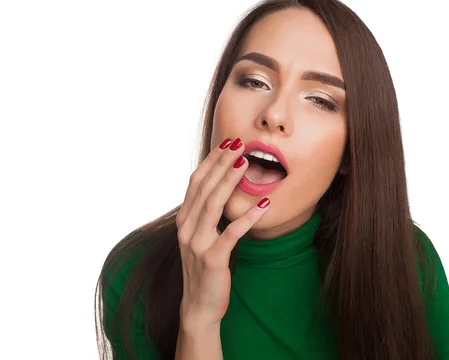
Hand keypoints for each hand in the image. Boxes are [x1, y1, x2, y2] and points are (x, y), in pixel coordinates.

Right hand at [175, 137, 269, 331]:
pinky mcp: (212, 259)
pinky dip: (248, 217)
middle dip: (222, 163)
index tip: (227, 142)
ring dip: (230, 181)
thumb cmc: (204, 269)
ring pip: (214, 205)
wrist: (198, 307)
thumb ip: (206, 214)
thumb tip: (221, 187)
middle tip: (239, 143)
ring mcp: (197, 244)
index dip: (212, 161)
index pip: (196, 182)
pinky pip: (232, 233)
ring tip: (246, 162)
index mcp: (184, 219)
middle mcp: (187, 228)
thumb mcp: (201, 237)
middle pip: (205, 187)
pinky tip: (263, 203)